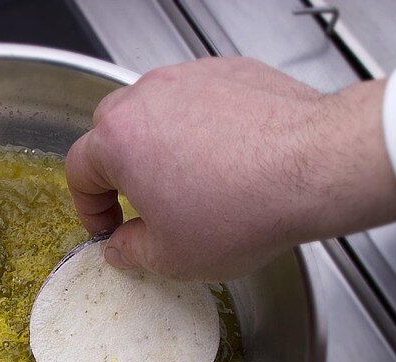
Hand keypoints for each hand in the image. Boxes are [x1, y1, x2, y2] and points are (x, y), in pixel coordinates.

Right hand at [65, 57, 395, 280]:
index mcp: (119, 140)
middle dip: (120, 170)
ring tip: (193, 184)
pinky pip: (202, 100)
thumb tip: (121, 246)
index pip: (79, 170)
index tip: (107, 226)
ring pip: (158, 111)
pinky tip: (230, 161)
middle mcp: (148, 98)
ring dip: (163, 145)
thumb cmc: (244, 210)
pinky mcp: (231, 71)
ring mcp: (190, 78)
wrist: (316, 168)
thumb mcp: (173, 256)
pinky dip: (205, 126)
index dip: (88, 206)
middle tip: (141, 204)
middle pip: (113, 131)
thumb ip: (132, 251)